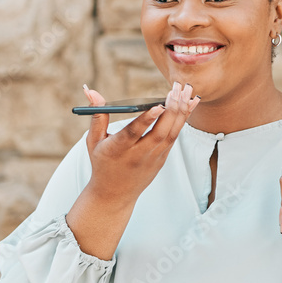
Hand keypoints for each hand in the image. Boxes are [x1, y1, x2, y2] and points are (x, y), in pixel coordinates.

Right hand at [82, 81, 200, 207]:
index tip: (157, 105)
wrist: (115, 194)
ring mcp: (153, 158)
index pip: (134, 133)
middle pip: (158, 133)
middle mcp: (138, 155)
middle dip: (170, 110)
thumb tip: (91, 90)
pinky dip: (182, 120)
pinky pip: (174, 137)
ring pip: (171, 135)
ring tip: (187, 91)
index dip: (146, 120)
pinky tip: (190, 103)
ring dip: (181, 112)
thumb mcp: (93, 141)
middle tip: (176, 89)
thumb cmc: (102, 162)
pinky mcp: (161, 159)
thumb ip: (96, 115)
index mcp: (118, 149)